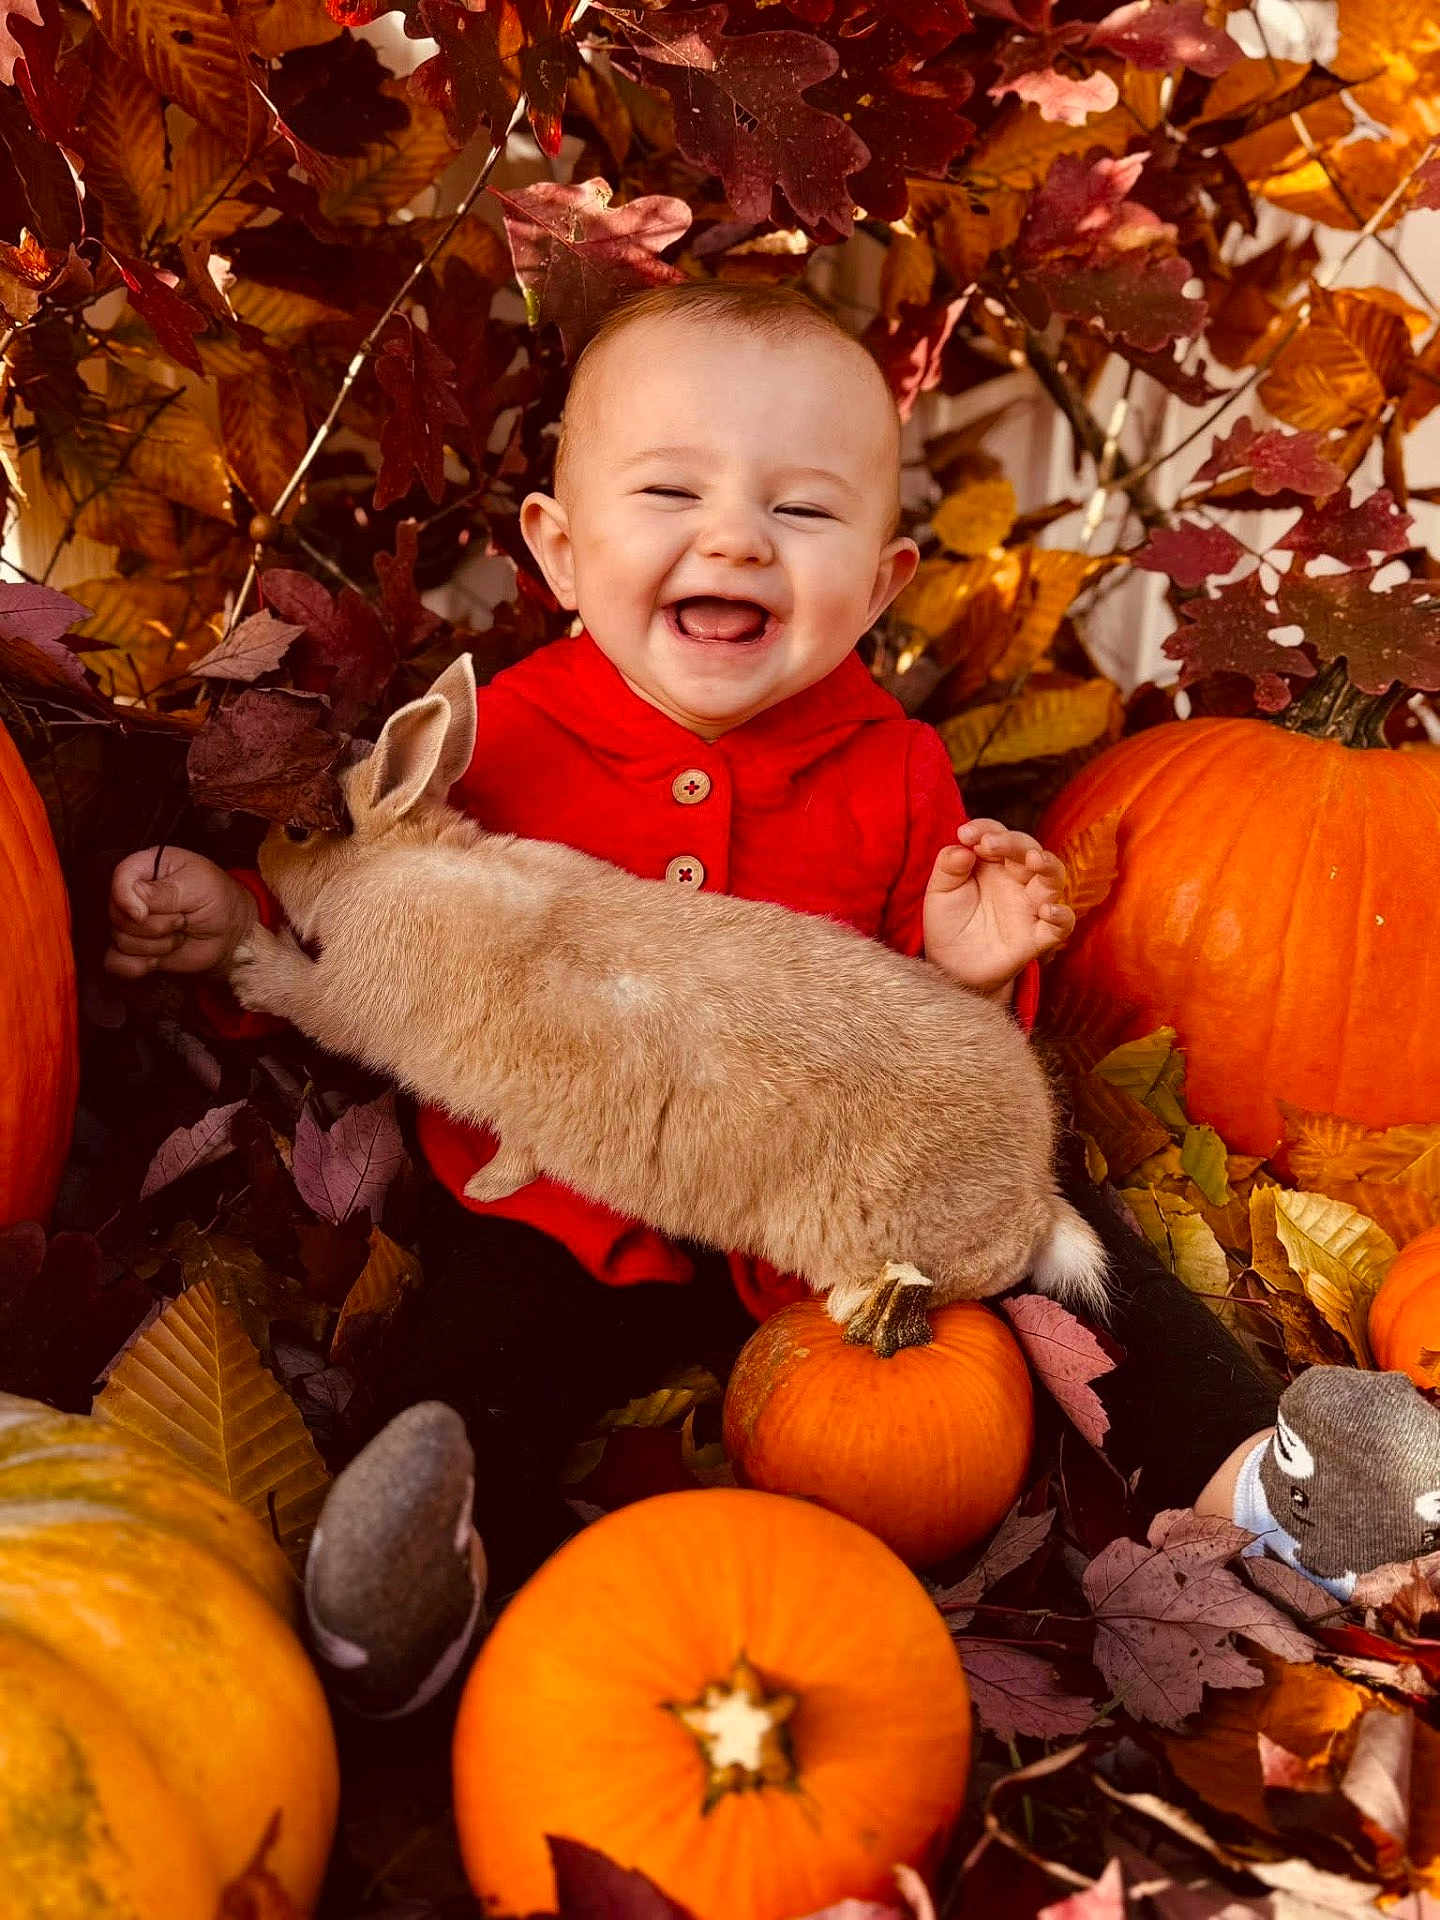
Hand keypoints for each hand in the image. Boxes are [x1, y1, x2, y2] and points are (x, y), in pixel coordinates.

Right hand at [105, 848, 257, 978]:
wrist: (229, 933)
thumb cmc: (217, 900)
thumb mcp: (198, 886)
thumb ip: (163, 892)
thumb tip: (133, 906)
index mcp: (148, 867)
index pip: (120, 877)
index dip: (125, 898)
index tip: (142, 914)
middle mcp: (134, 894)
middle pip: (117, 913)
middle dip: (154, 926)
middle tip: (182, 920)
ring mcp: (131, 922)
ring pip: (120, 939)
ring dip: (156, 945)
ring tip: (179, 935)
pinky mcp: (134, 948)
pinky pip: (116, 963)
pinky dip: (136, 966)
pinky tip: (156, 961)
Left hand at [923, 818, 1073, 992]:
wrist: (953, 968)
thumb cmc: (949, 924)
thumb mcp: (940, 893)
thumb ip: (948, 867)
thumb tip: (961, 846)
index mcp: (993, 863)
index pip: (997, 834)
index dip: (985, 829)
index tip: (965, 834)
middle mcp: (1016, 879)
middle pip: (1027, 849)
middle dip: (1012, 843)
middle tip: (990, 843)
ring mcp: (1031, 905)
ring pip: (1053, 877)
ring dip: (1048, 865)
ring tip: (1033, 860)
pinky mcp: (1039, 935)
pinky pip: (1062, 924)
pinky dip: (1062, 915)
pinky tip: (1048, 910)